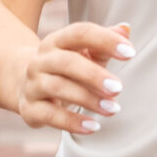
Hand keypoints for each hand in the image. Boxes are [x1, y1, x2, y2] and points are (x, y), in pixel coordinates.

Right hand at [12, 23, 134, 134]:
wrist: (26, 85)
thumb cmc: (67, 67)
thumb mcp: (85, 53)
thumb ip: (105, 42)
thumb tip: (126, 29)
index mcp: (56, 41)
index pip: (79, 33)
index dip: (105, 40)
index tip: (130, 53)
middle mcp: (40, 60)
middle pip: (66, 62)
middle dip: (94, 75)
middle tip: (118, 88)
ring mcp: (32, 85)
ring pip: (58, 88)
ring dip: (88, 100)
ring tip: (113, 108)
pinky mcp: (29, 109)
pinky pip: (50, 116)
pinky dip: (73, 122)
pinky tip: (94, 127)